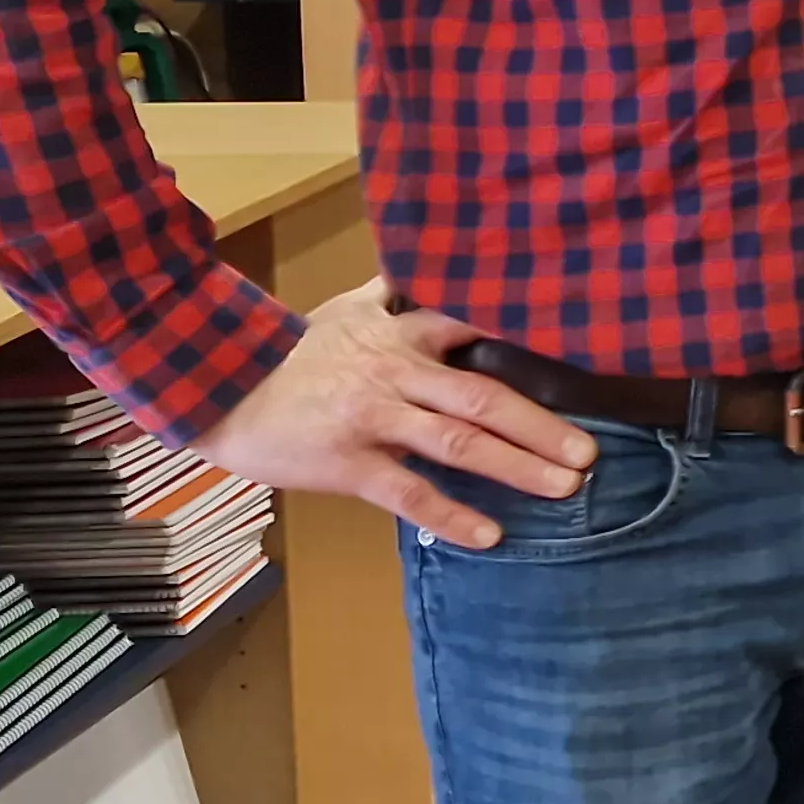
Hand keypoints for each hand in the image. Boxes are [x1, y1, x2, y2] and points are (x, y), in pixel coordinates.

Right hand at [191, 275, 599, 551]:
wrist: (215, 382)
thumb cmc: (284, 350)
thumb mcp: (342, 310)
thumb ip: (386, 295)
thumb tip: (411, 268)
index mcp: (401, 337)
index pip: (477, 335)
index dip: (528, 350)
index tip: (578, 368)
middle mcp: (399, 375)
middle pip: (485, 398)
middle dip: (542, 426)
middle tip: (588, 452)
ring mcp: (376, 420)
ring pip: (459, 444)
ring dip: (518, 466)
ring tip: (565, 486)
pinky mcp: (348, 463)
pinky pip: (409, 492)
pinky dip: (451, 515)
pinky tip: (489, 535)